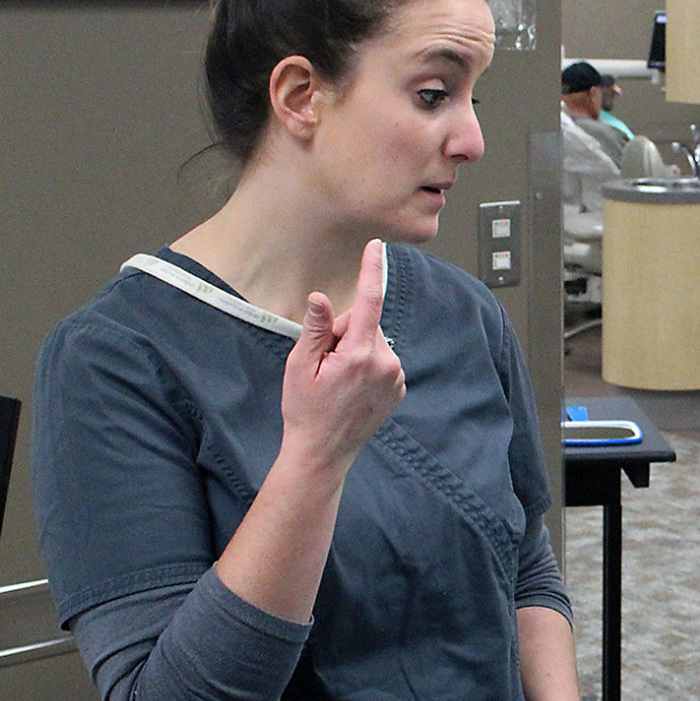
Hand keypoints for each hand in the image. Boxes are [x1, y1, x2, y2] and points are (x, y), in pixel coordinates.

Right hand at [280, 240, 404, 471]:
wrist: (323, 453)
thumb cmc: (305, 410)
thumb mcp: (300, 366)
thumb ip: (315, 329)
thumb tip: (321, 298)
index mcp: (359, 354)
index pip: (369, 301)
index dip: (372, 271)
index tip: (377, 247)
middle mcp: (386, 363)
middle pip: (364, 323)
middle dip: (343, 332)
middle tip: (324, 363)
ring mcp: (396, 377)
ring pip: (373, 341)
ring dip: (355, 349)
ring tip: (337, 379)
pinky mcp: (399, 387)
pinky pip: (381, 359)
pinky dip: (366, 364)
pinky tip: (351, 387)